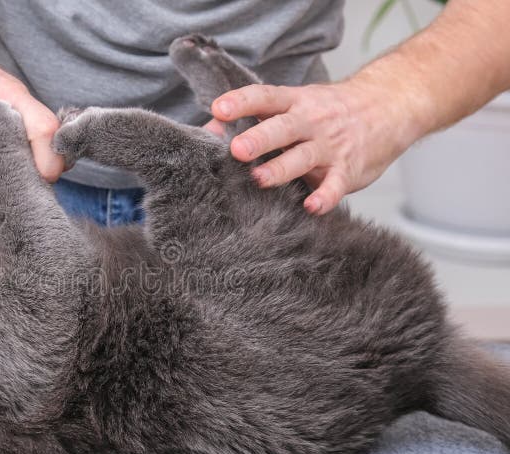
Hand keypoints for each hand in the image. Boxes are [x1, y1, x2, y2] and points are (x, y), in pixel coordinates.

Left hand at [209, 81, 415, 214]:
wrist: (390, 104)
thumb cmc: (329, 110)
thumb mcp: (297, 105)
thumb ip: (258, 117)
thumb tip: (211, 128)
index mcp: (295, 102)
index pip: (265, 97)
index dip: (241, 102)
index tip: (218, 109)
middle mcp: (311, 122)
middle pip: (282, 128)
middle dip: (259, 139)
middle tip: (236, 150)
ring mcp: (331, 146)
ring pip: (303, 157)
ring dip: (281, 169)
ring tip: (260, 179)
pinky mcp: (349, 169)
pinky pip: (335, 185)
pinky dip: (325, 196)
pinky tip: (311, 207)